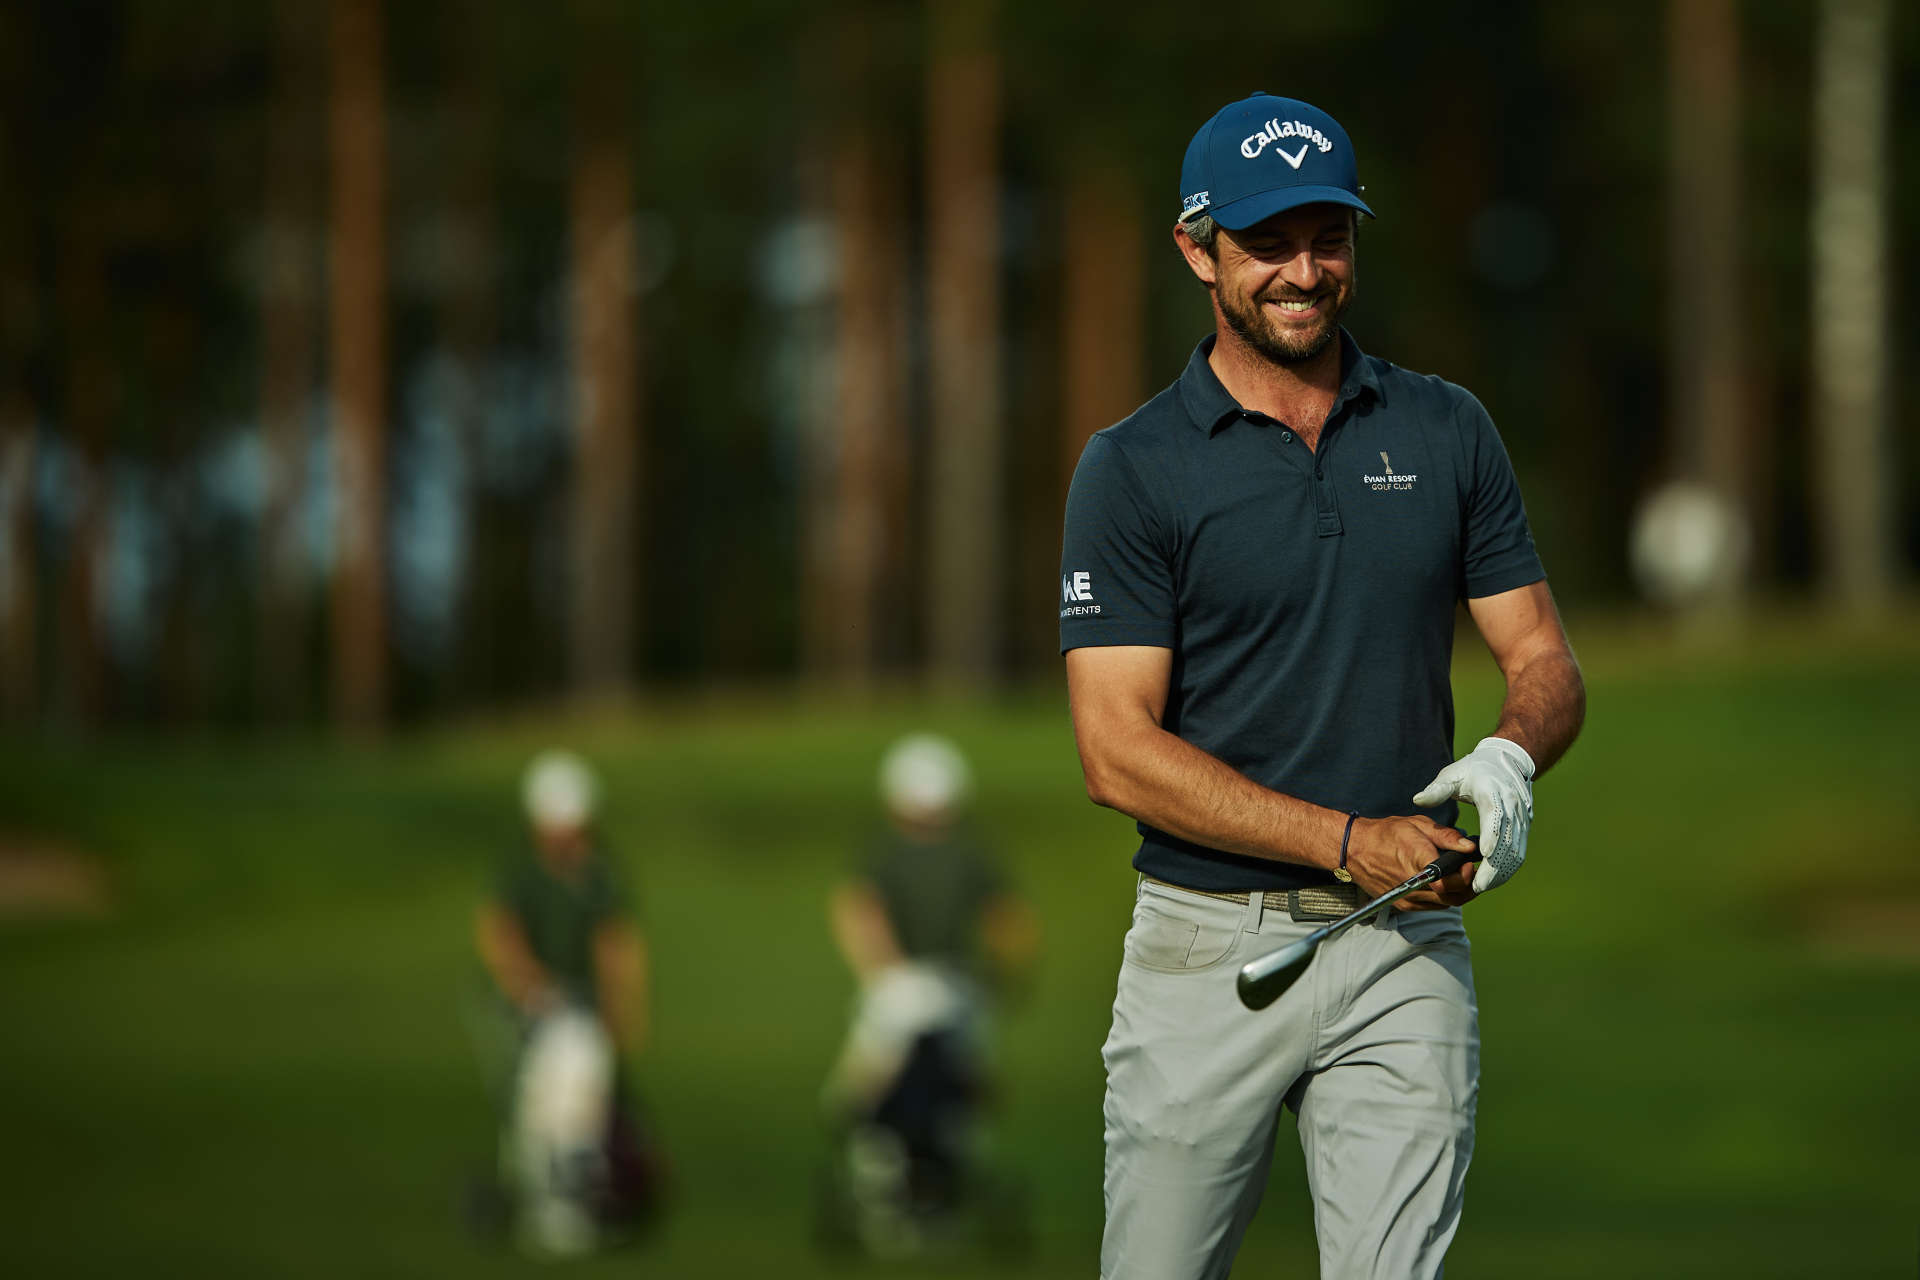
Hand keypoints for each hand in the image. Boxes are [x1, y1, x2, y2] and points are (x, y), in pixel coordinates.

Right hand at [1345, 816, 1478, 909]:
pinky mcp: (1403, 904)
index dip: (1466, 877)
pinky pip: (1433, 906)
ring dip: (1457, 892)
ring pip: (1446, 904)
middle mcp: (1412, 884)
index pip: (1450, 881)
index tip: (1469, 864)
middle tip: (1470, 872)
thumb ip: (1446, 836)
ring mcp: (1407, 897)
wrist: (1354, 850)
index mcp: (1417, 860)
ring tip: (1458, 875)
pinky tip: (1443, 882)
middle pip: (1453, 897)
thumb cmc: (1385, 834)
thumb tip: (1469, 846)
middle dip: (1468, 886)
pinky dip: (1443, 897)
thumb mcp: (1417, 825)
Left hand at [1413, 737, 1534, 892]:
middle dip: (1494, 865)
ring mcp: (1522, 816)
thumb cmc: (1475, 769)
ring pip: (1515, 849)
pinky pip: (1519, 850)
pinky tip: (1496, 878)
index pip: (1494, 816)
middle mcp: (1512, 805)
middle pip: (1506, 839)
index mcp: (1492, 792)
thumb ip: (1436, 790)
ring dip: (1502, 870)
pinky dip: (1509, 866)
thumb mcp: (1452, 774)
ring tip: (1484, 887)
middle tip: (1477, 886)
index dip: (1491, 835)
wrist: (1507, 760)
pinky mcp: (1525, 824)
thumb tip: (1418, 800)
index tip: (1483, 854)